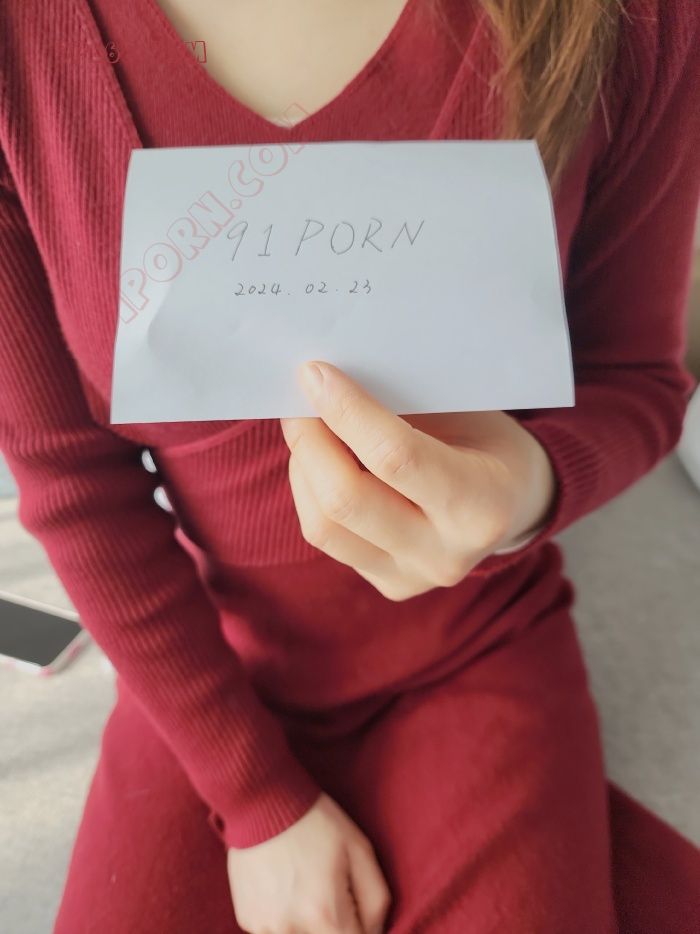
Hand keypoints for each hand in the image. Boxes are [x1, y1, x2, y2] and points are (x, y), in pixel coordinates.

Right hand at [227, 792, 391, 933]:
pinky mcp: (248, 920)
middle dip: (336, 925)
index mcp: (326, 915)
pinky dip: (287, 917)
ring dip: (310, 924)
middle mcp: (292, 931)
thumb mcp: (360, 850)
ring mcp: (266, 928)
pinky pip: (277, 931)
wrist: (261, 800)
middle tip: (329, 888)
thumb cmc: (315, 822)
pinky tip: (285, 885)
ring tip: (306, 884)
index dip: (363, 928)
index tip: (356, 907)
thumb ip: (376, 901)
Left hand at [280, 361, 556, 600]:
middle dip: (310, 440)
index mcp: (482, 505)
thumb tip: (326, 382)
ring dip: (303, 467)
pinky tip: (318, 461)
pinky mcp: (387, 582)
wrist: (514, 501)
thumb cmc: (485, 441)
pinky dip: (310, 491)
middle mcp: (446, 553)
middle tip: (298, 399)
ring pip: (324, 525)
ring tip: (306, 426)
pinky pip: (327, 537)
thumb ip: (402, 405)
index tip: (315, 374)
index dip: (347, 412)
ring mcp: (413, 577)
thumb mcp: (464, 411)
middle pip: (348, 500)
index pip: (396, 457)